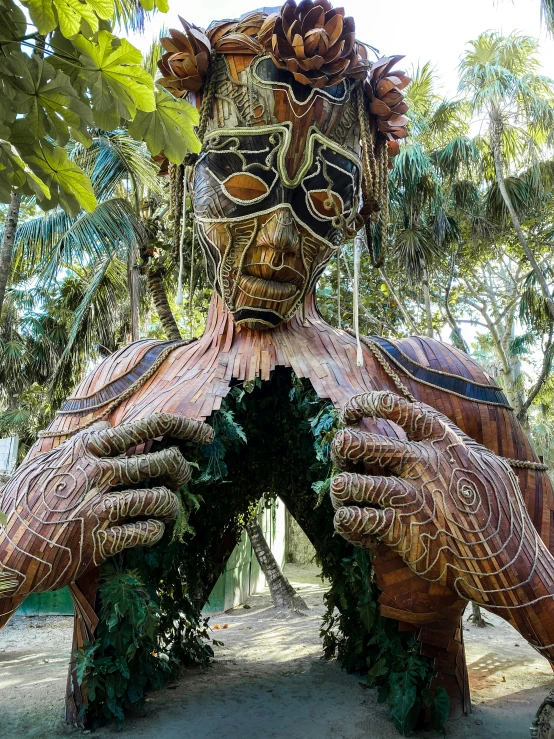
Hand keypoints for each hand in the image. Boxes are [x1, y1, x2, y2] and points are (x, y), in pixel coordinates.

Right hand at [0, 413, 212, 597]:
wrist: (3, 550)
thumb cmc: (25, 504)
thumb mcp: (47, 462)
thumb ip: (79, 444)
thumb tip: (105, 424)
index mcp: (87, 449)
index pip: (147, 427)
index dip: (183, 428)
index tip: (205, 436)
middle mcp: (97, 473)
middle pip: (162, 462)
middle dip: (181, 470)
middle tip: (182, 477)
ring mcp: (99, 507)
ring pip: (160, 497)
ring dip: (172, 504)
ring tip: (169, 508)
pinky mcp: (101, 540)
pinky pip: (147, 530)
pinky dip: (156, 530)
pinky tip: (151, 530)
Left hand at [330, 391, 547, 612]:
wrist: (505, 563)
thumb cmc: (496, 511)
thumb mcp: (487, 466)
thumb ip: (456, 444)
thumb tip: (434, 429)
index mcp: (442, 441)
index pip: (395, 407)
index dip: (365, 402)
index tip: (349, 412)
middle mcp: (422, 463)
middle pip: (359, 444)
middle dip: (341, 447)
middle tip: (341, 454)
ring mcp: (410, 496)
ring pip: (349, 484)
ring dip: (339, 489)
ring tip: (342, 491)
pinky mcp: (400, 530)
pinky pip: (355, 521)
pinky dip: (347, 523)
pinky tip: (354, 524)